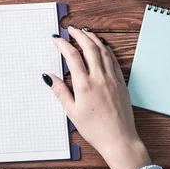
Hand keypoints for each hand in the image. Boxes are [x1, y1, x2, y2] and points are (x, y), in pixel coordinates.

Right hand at [43, 26, 150, 168]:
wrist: (119, 139)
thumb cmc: (94, 129)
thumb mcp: (72, 112)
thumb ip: (60, 91)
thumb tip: (48, 77)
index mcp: (84, 85)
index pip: (72, 56)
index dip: (62, 44)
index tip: (56, 38)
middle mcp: (99, 78)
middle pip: (89, 47)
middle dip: (78, 35)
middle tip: (70, 29)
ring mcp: (112, 78)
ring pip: (103, 50)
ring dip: (93, 38)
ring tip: (85, 31)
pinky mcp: (121, 82)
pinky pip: (113, 59)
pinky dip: (106, 49)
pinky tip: (102, 46)